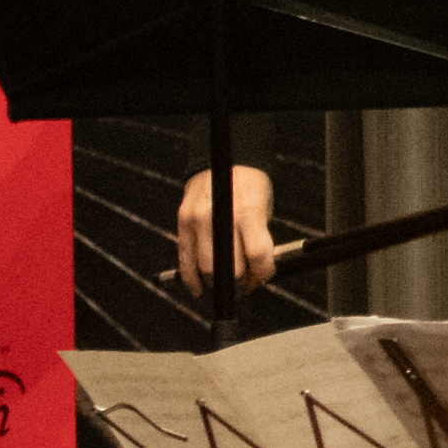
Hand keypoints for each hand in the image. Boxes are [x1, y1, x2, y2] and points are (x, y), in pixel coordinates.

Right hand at [172, 162, 278, 295]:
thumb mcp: (264, 211)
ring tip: (225, 286)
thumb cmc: (250, 187)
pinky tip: (198, 288)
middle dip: (241, 283)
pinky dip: (191, 279)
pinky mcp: (183, 221)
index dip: (263, 274)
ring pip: (205, 268)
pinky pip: (184, 259)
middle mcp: (221, 215)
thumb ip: (259, 243)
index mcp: (248, 211)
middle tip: (245, 285)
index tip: (263, 277)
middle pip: (230, 267)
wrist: (226, 160)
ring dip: (217, 284)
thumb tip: (256, 276)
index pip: (257, 255)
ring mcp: (198, 219)